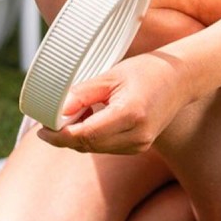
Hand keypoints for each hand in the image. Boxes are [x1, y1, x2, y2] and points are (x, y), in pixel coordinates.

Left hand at [36, 52, 190, 154]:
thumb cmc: (145, 72)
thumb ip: (82, 94)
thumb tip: (56, 110)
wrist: (179, 80)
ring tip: (71, 114)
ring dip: (75, 137)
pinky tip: (87, 119)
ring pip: (94, 148)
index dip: (59, 135)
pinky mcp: (138, 147)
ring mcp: (140, 145)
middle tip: (46, 122)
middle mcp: (137, 135)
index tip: (41, 128)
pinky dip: (90, 137)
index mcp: (130, 115)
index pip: (85, 135)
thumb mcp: (109, 76)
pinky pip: (104, 147)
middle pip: (87, 145)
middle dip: (63, 137)